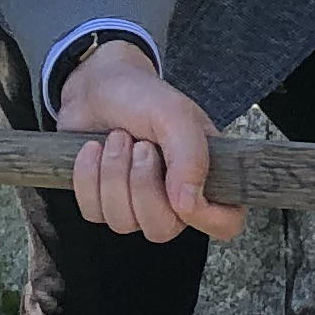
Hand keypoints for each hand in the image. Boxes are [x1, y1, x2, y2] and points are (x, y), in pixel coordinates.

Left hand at [59, 39, 244, 244]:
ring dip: (113, 174)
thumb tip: (188, 204)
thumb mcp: (175, 115)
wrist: (96, 86)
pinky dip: (88, 178)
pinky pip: (93, 212)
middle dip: (142, 185)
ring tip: (116, 139)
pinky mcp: (101, 202)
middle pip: (163, 228)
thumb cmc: (143, 97)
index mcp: (207, 176)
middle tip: (140, 145)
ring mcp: (136, 203)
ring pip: (123, 222)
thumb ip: (191, 156)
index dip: (205, 217)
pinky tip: (94, 150)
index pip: (226, 223)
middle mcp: (175, 196)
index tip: (180, 189)